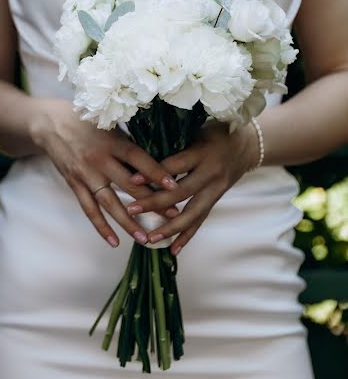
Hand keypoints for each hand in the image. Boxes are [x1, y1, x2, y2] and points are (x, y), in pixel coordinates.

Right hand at [31, 100, 178, 247]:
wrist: (50, 124)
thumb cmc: (86, 121)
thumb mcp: (109, 125)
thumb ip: (129, 144)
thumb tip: (159, 162)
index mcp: (112, 142)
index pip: (138, 159)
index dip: (157, 173)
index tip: (175, 187)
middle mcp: (99, 160)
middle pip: (129, 185)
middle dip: (152, 202)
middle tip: (173, 216)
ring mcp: (85, 174)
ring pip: (110, 203)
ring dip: (128, 222)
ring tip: (145, 238)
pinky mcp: (74, 184)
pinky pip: (89, 209)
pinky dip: (101, 226)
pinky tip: (114, 241)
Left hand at [126, 121, 259, 253]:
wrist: (247, 145)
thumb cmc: (212, 132)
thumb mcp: (195, 130)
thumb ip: (172, 142)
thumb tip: (138, 154)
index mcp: (202, 152)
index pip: (174, 165)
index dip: (153, 173)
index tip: (131, 180)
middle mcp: (211, 173)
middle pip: (181, 193)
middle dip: (155, 203)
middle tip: (131, 211)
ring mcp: (217, 189)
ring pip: (192, 213)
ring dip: (170, 228)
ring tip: (150, 239)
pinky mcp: (217, 199)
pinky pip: (201, 220)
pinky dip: (187, 235)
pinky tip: (173, 249)